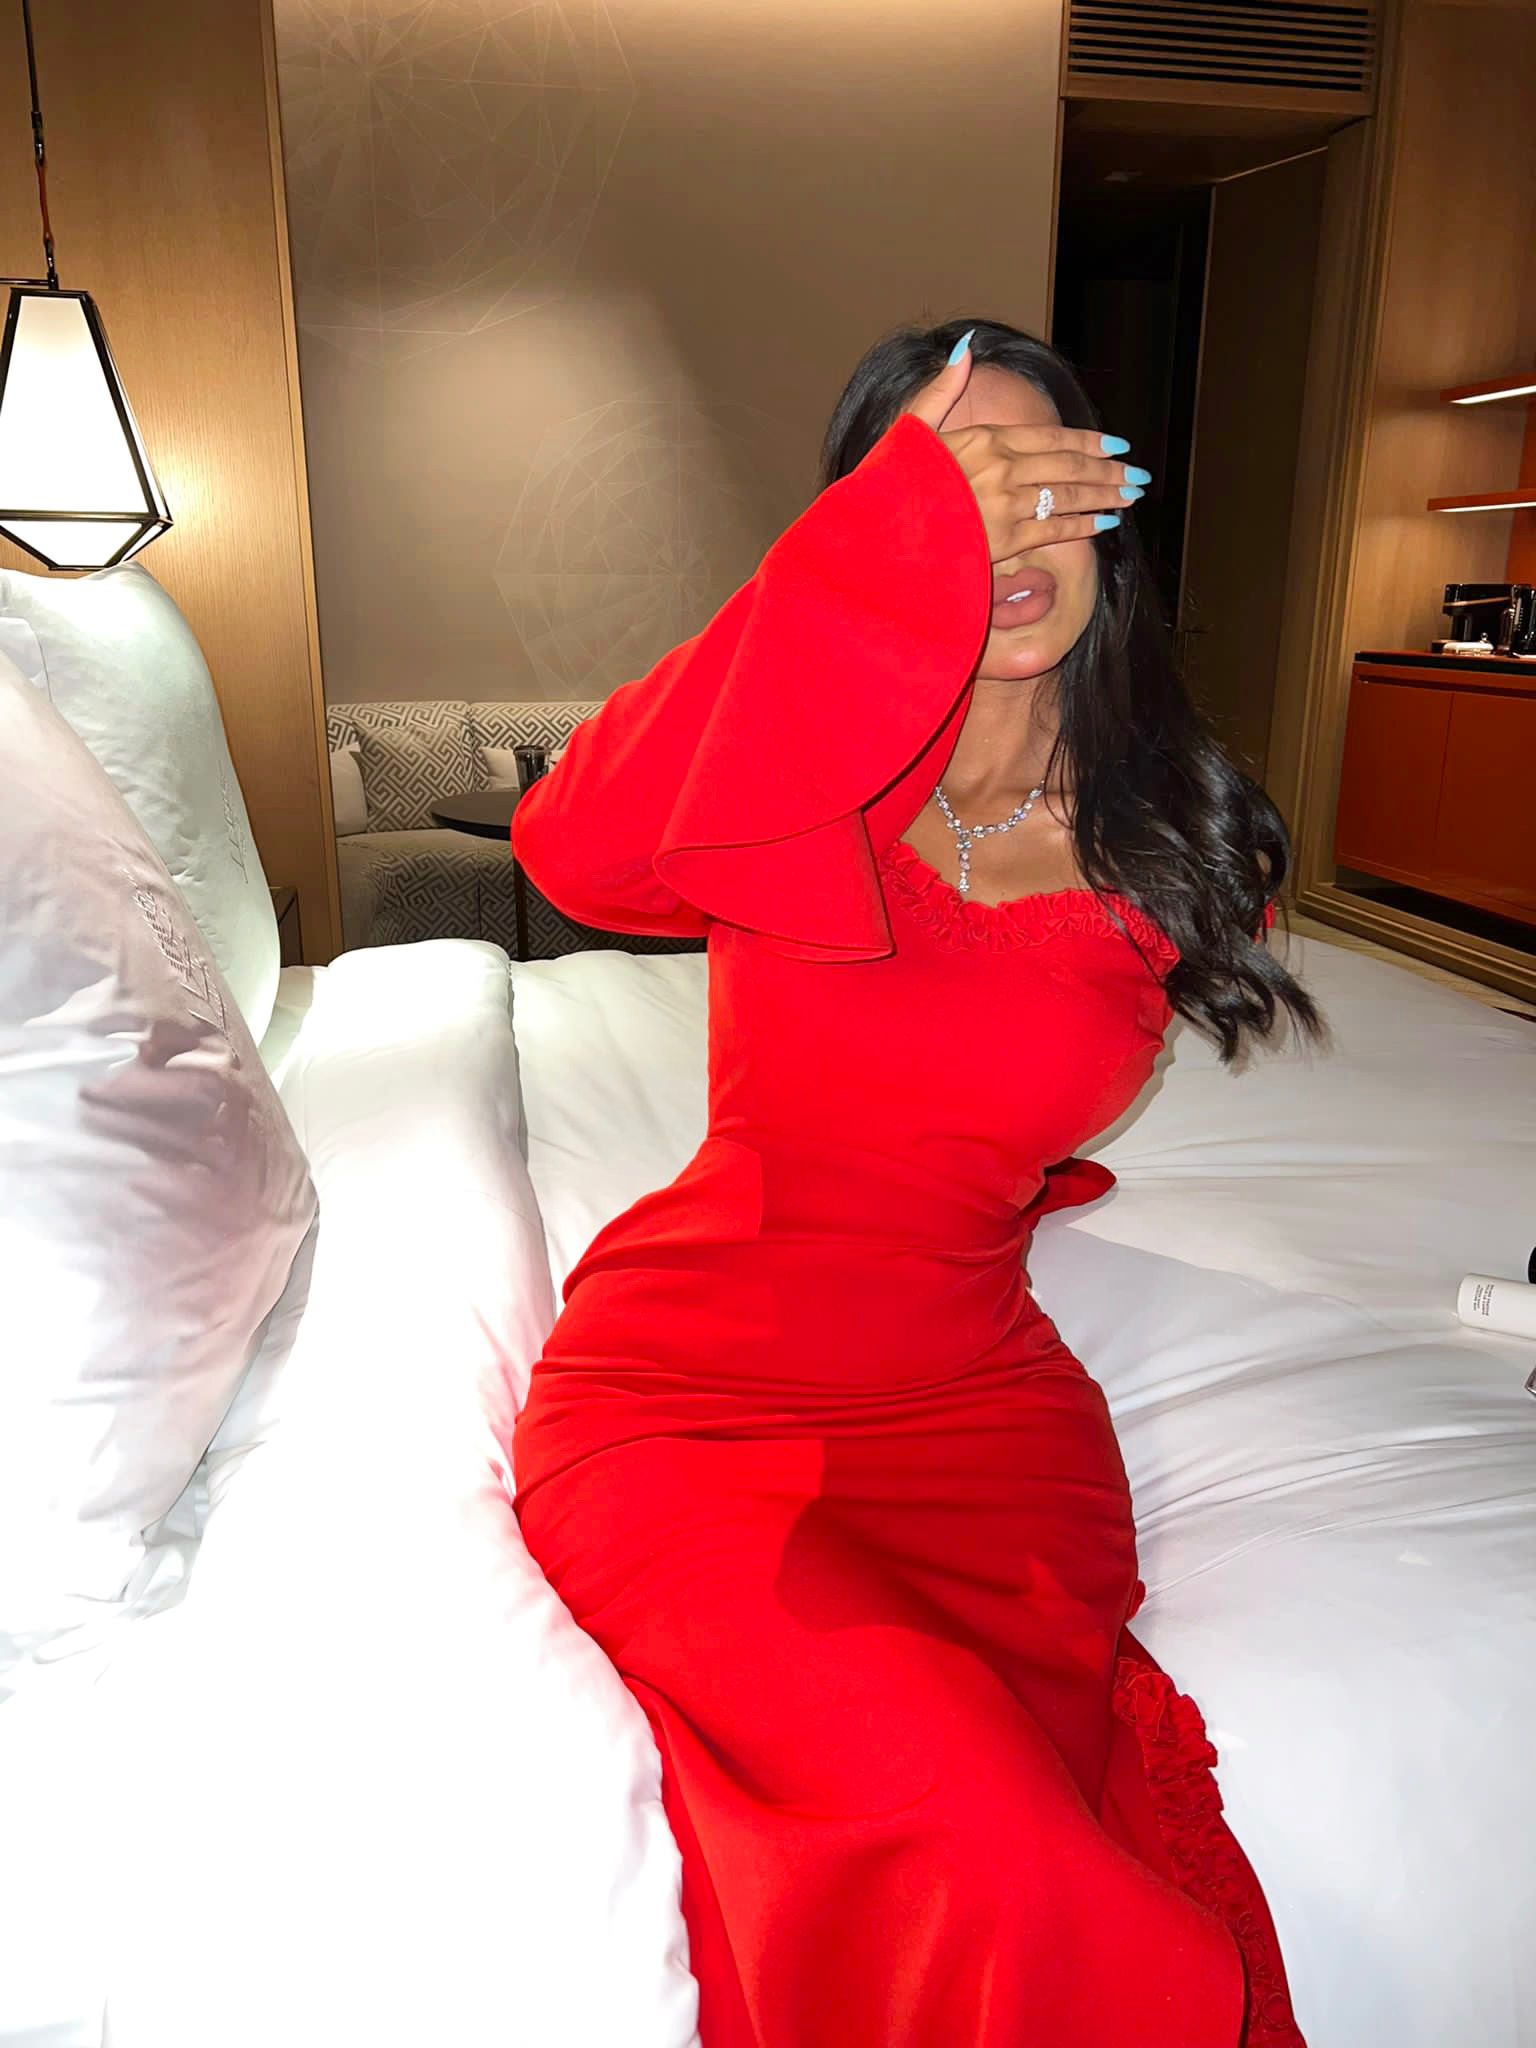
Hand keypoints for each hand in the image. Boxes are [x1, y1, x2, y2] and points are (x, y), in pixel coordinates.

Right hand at [903, 343, 1143, 562]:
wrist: (879, 534)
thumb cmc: (891, 484)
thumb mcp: (912, 429)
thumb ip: (942, 390)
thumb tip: (964, 347)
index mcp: (985, 439)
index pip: (1050, 436)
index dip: (1088, 441)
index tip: (1116, 445)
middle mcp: (1002, 468)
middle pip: (1068, 465)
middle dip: (1107, 470)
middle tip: (1136, 475)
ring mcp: (1006, 504)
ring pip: (1068, 495)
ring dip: (1104, 495)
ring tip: (1130, 496)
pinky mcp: (1004, 539)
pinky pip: (1054, 529)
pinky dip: (1083, 526)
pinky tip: (1105, 523)